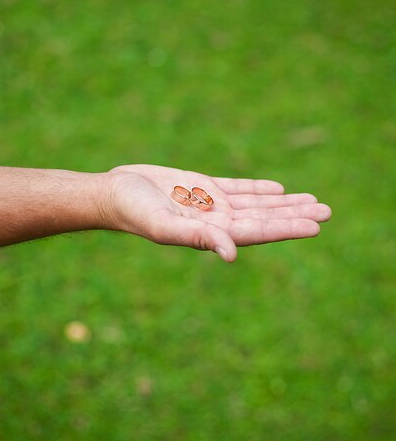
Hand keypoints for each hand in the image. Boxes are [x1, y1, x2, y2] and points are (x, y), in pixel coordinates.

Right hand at [104, 164, 330, 262]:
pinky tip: (277, 190)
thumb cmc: (134, 211)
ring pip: (255, 203)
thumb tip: (233, 254)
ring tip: (312, 201)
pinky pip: (237, 187)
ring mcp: (211, 203)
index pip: (257, 231)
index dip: (286, 227)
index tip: (314, 225)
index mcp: (211, 232)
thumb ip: (198, 238)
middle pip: (264, 218)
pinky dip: (258, 189)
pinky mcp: (202, 185)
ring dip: (284, 202)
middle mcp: (216, 220)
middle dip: (295, 215)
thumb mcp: (164, 225)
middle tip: (327, 211)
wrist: (113, 193)